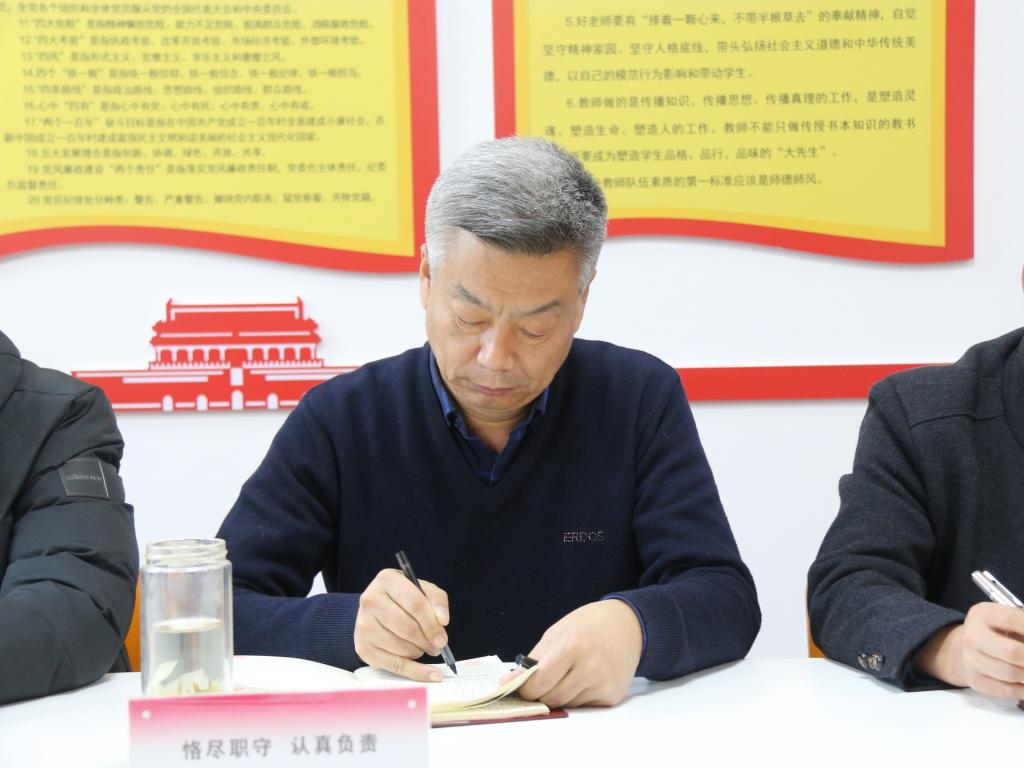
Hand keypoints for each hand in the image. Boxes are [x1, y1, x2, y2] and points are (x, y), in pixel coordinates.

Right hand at [354, 568, 449, 681]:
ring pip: (401, 647)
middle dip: (428, 640)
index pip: (415, 604)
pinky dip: (415, 672)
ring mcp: (363, 625)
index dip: (432, 623)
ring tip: (423, 646)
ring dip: (419, 651)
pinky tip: (430, 674)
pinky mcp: (363, 647)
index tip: (443, 638)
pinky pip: (393, 665)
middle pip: (407, 627)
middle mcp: (370, 600)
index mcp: (386, 580)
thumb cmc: (404, 598)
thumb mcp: (422, 590)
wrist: (378, 608)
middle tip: (438, 646)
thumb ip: (437, 600)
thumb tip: (442, 620)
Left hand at [509, 600, 641, 707]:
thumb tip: (510, 682)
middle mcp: (590, 668)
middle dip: (541, 694)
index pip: (539, 682)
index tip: (521, 687)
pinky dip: (577, 697)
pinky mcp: (613, 695)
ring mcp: (603, 684)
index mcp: (573, 647)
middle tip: (540, 683)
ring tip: (566, 675)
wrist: (627, 625)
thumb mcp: (557, 632)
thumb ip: (535, 659)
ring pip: (567, 705)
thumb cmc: (588, 625)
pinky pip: (584, 706)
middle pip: (552, 698)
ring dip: (560, 696)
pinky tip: (583, 679)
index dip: (526, 688)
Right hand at [915, 603, 1023, 697]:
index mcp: (981, 614)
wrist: (960, 648)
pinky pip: (1005, 690)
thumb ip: (1021, 625)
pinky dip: (1022, 690)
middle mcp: (972, 636)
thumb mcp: (1003, 619)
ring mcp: (970, 660)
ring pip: (1011, 674)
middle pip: (1013, 652)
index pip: (1013, 619)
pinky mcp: (975, 681)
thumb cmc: (993, 632)